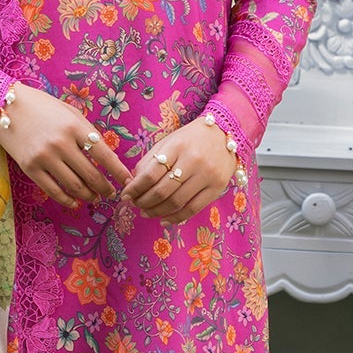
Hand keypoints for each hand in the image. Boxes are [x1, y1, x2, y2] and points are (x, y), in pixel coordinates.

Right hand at [0, 83, 131, 206]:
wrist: (5, 108)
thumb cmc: (42, 108)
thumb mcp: (69, 113)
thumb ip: (86, 134)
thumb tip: (106, 159)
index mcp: (75, 126)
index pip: (104, 154)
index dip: (118, 171)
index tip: (127, 181)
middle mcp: (61, 143)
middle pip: (91, 175)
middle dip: (105, 188)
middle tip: (111, 193)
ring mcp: (44, 158)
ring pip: (74, 186)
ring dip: (89, 196)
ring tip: (96, 198)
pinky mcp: (30, 169)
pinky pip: (53, 191)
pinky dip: (68, 200)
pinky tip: (76, 202)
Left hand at [122, 118, 242, 223]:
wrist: (226, 133)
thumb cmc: (192, 138)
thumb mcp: (169, 141)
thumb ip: (150, 161)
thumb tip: (132, 183)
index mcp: (177, 146)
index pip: (150, 174)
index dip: (135, 188)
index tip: (126, 195)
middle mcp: (193, 161)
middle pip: (162, 191)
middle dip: (143, 201)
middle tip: (135, 204)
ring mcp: (207, 175)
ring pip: (176, 202)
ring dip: (156, 211)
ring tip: (146, 212)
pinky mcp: (217, 188)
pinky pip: (193, 209)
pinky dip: (176, 218)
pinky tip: (164, 220)